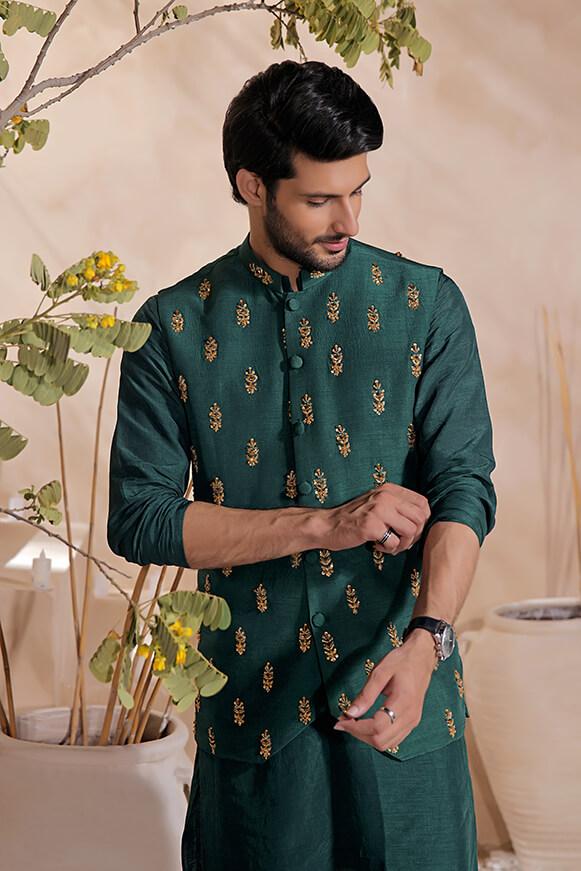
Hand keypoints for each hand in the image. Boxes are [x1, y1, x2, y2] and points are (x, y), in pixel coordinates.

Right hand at [320, 482, 429, 554]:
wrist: (327, 525)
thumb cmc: (354, 518)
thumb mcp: (377, 503)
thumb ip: (397, 505)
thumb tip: (422, 520)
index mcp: (389, 489)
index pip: (423, 503)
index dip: (422, 521)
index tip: (411, 531)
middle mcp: (385, 496)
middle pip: (420, 518)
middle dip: (415, 536)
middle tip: (402, 542)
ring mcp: (378, 510)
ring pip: (410, 531)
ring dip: (403, 544)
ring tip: (390, 546)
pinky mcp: (371, 525)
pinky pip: (394, 543)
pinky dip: (389, 549)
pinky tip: (377, 546)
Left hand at [333, 631, 436, 750]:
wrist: (421, 658)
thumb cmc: (400, 661)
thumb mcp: (380, 672)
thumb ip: (365, 695)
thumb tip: (350, 713)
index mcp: (403, 701)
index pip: (377, 726)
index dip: (356, 727)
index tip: (341, 720)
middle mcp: (410, 716)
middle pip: (381, 740)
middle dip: (358, 734)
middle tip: (344, 721)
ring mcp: (413, 721)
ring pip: (386, 744)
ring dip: (366, 738)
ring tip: (353, 723)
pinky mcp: (412, 722)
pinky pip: (393, 740)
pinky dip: (377, 737)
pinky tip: (366, 725)